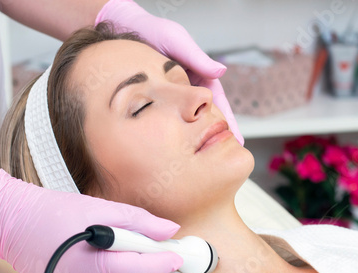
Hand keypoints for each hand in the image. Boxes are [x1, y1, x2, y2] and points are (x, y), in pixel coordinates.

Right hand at [0, 170, 182, 272]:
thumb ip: (140, 222)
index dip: (163, 261)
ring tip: (110, 246)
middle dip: (142, 262)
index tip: (178, 254)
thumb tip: (169, 230)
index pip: (143, 270)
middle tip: (139, 241)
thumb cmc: (54, 213)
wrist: (13, 223)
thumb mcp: (102, 209)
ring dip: (124, 270)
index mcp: (97, 266)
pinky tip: (94, 259)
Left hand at [96, 0, 243, 144]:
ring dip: (194, 138)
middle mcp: (186, 88)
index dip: (226, 121)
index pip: (217, 103)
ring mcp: (170, 96)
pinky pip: (164, 118)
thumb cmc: (151, 30)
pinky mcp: (153, 99)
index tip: (235, 138)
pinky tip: (170, 149)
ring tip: (201, 159)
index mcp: (197, 75)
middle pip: (205, 117)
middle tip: (221, 158)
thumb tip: (219, 72)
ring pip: (186, 121)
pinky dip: (171, 132)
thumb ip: (196, 57)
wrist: (122, 27)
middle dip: (214, 136)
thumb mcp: (176, 41)